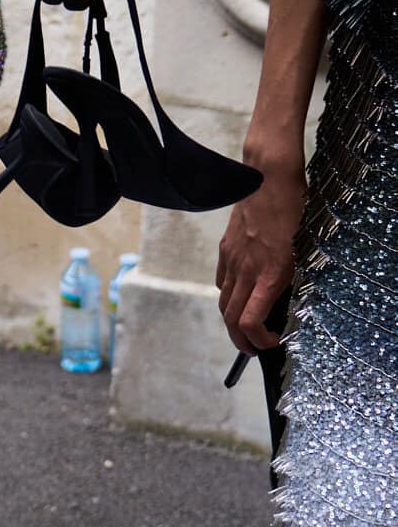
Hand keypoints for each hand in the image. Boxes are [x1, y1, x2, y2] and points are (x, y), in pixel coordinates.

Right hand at [218, 154, 304, 354]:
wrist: (268, 178)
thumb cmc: (294, 210)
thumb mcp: (303, 249)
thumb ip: (290, 278)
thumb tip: (286, 303)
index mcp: (268, 274)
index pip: (249, 321)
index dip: (258, 340)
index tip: (272, 343)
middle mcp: (246, 270)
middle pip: (230, 318)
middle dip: (241, 340)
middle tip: (253, 348)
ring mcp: (232, 258)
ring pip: (224, 300)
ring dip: (232, 320)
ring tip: (247, 326)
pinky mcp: (226, 247)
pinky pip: (222, 280)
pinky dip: (229, 295)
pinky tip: (240, 293)